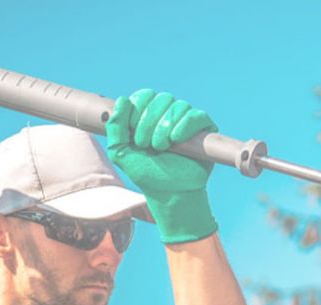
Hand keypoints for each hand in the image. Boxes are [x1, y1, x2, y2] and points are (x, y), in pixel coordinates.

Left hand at [106, 89, 218, 243]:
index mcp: (150, 114)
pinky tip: (176, 140)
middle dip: (149, 121)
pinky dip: (184, 126)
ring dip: (165, 127)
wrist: (169, 193)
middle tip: (147, 145)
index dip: (138, 110)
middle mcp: (169, 113)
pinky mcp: (204, 130)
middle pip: (161, 98)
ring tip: (162, 147)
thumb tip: (122, 100)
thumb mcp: (120, 152)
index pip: (145, 95)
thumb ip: (115, 127)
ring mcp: (187, 120)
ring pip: (179, 106)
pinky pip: (196, 116)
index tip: (135, 136)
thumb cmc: (146, 173)